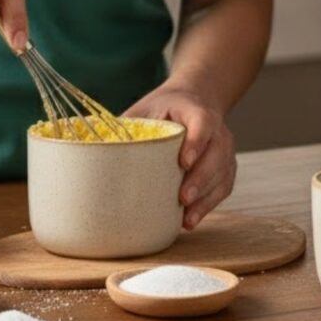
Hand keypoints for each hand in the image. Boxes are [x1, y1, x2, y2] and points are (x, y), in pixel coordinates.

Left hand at [125, 84, 235, 229]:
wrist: (193, 100)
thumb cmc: (164, 107)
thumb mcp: (146, 109)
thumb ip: (128, 128)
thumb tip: (93, 152)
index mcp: (196, 110)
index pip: (203, 124)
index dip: (196, 143)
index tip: (183, 162)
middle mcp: (217, 129)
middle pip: (216, 154)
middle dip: (201, 178)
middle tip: (182, 198)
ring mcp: (225, 148)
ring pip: (223, 174)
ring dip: (206, 198)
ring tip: (187, 218)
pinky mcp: (226, 165)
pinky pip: (224, 186)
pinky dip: (209, 204)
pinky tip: (191, 219)